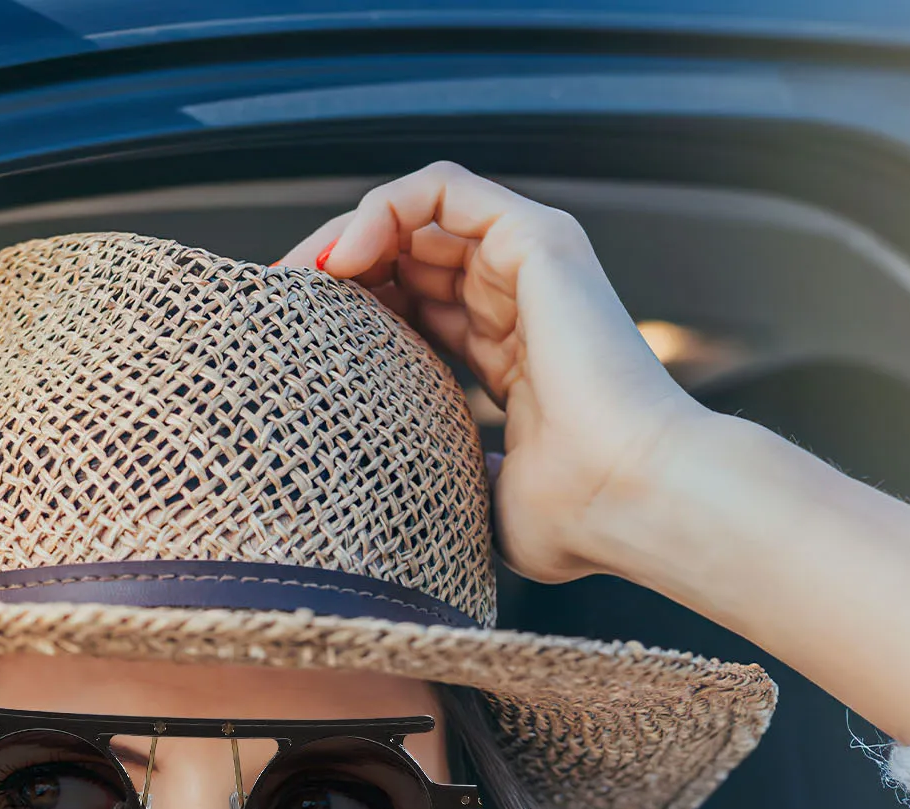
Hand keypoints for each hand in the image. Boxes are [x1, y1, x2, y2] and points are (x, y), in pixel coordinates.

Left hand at [275, 160, 710, 584]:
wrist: (630, 499)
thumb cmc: (575, 517)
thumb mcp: (486, 501)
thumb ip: (451, 480)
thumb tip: (404, 505)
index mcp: (511, 358)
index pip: (415, 311)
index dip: (351, 318)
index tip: (291, 351)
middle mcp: (520, 304)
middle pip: (406, 259)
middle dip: (335, 276)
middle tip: (279, 313)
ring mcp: (531, 267)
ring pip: (415, 216)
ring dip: (345, 238)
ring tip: (301, 286)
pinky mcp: (537, 239)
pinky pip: (441, 189)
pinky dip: (382, 209)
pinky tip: (342, 261)